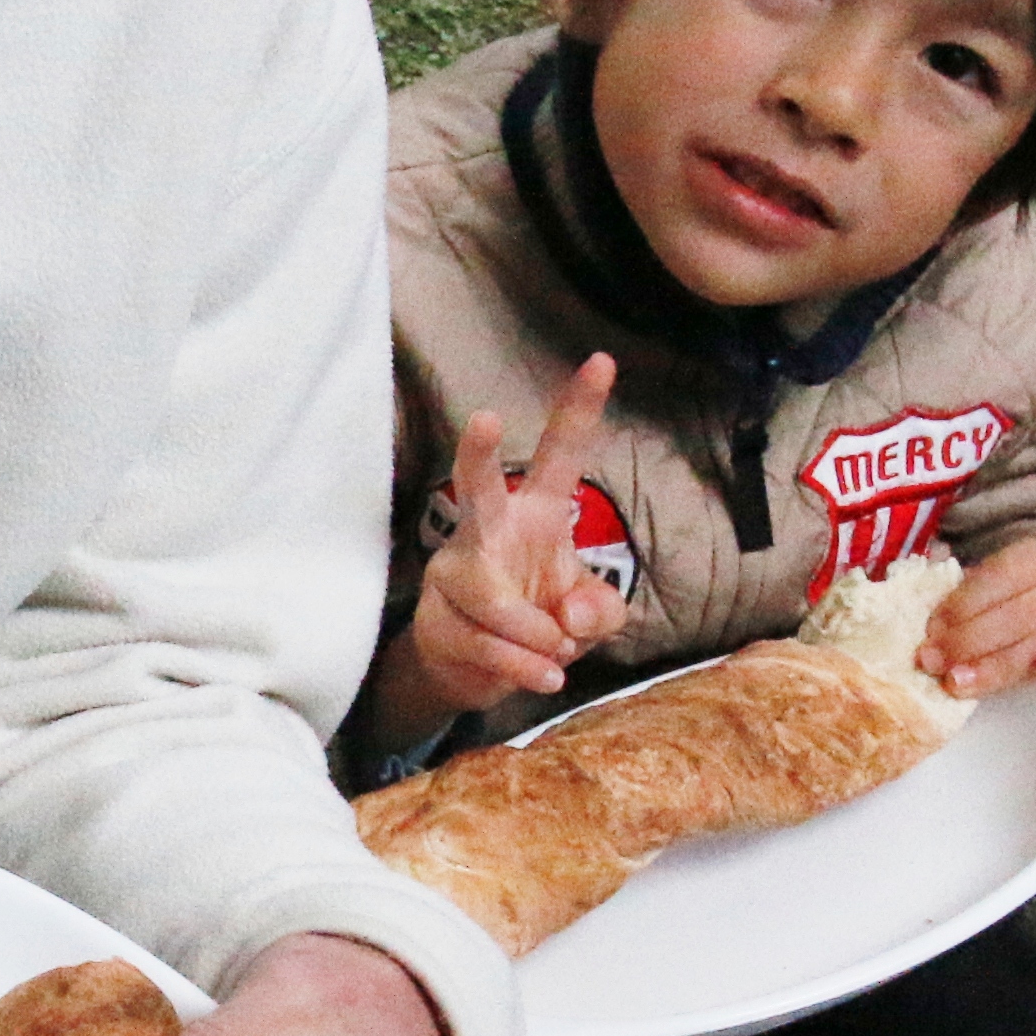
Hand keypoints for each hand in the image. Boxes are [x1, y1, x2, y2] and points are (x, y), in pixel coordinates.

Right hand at [389, 355, 632, 731]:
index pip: (558, 455)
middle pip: (476, 488)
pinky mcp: (433, 617)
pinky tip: (540, 674)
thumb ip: (601, 610)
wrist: (481, 674)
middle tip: (482, 417)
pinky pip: (485, 643)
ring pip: (495, 603)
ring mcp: (452, 572)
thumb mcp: (591, 618)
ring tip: (554, 655)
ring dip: (538, 640)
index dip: (579, 409)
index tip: (602, 361)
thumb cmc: (542, 626)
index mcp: (534, 512)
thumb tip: (567, 618)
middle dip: (476, 454)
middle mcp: (486, 530)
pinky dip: (522, 667)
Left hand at [919, 538, 1035, 697]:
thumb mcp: (995, 589)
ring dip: (995, 665)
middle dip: (968, 641)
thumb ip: (962, 598)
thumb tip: (921, 616)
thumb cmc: (1019, 606)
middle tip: (932, 663)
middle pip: (1017, 614)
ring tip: (958, 681)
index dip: (960, 606)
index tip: (930, 632)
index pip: (998, 579)